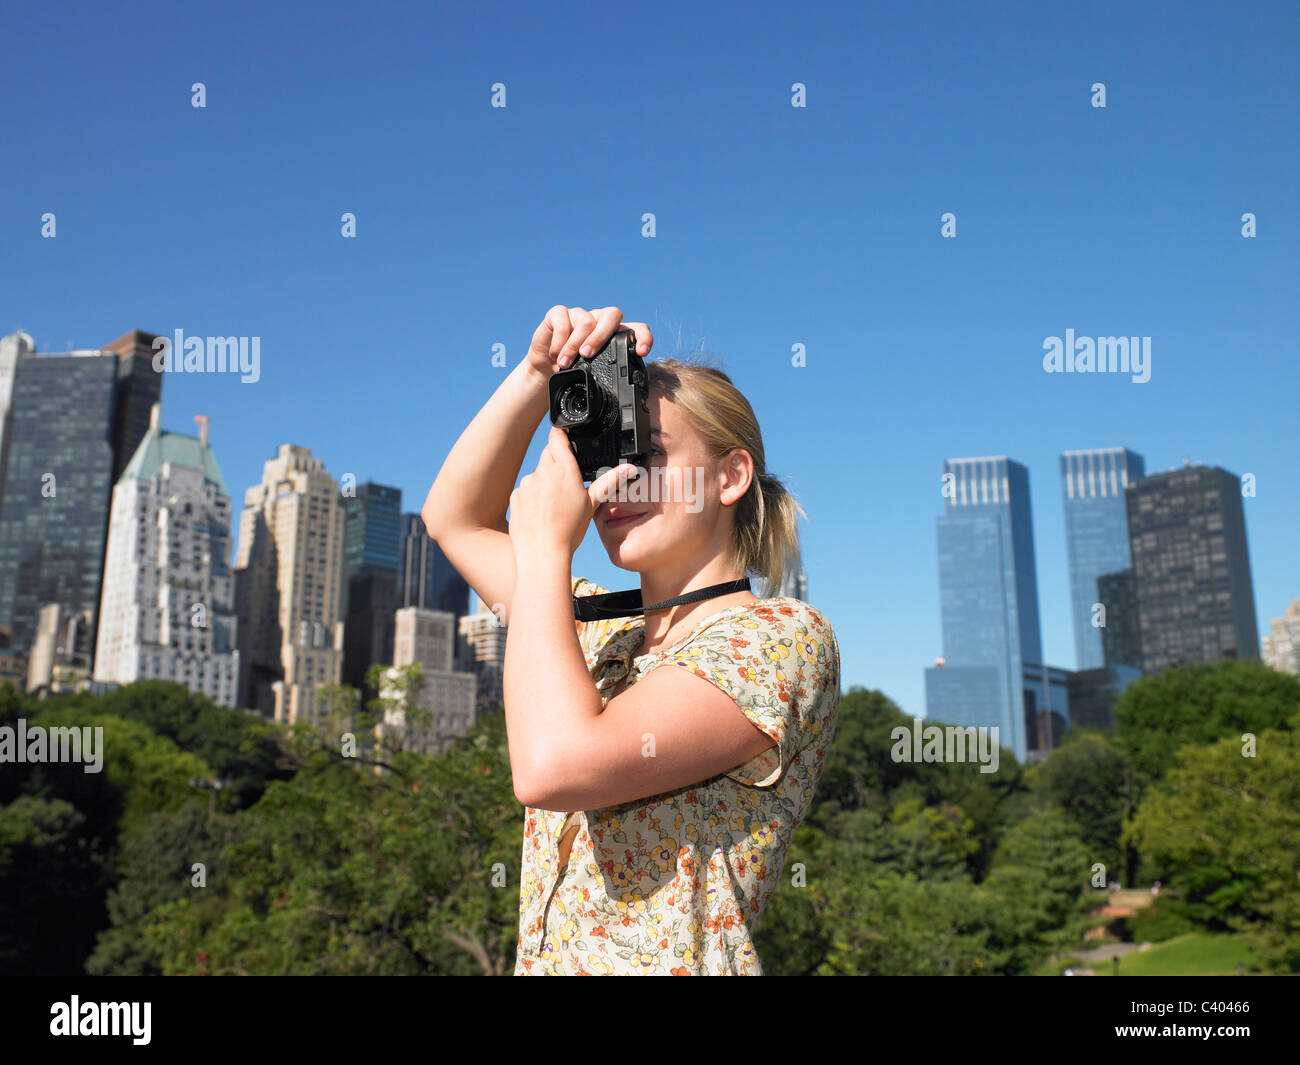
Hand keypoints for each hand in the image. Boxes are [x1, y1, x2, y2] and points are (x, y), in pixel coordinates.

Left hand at [509, 426, 636, 561]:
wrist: (542, 553)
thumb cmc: (569, 531)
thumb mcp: (592, 504)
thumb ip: (609, 482)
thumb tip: (630, 469)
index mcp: (565, 471)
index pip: (557, 438)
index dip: (561, 435)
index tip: (564, 436)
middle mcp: (544, 473)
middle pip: (548, 454)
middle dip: (556, 462)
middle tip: (566, 484)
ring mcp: (527, 483)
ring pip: (537, 473)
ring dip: (544, 481)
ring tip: (553, 505)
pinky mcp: (515, 495)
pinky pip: (525, 489)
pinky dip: (531, 496)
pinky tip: (539, 512)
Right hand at [523, 305, 653, 379]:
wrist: (544, 370)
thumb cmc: (572, 373)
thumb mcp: (592, 378)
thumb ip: (608, 382)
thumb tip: (621, 414)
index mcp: (614, 336)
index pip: (636, 329)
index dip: (643, 337)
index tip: (641, 352)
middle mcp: (599, 322)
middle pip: (613, 315)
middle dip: (600, 337)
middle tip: (586, 356)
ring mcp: (580, 315)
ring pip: (586, 321)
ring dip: (573, 346)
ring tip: (565, 363)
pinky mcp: (559, 314)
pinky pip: (562, 320)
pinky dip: (559, 341)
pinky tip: (555, 353)